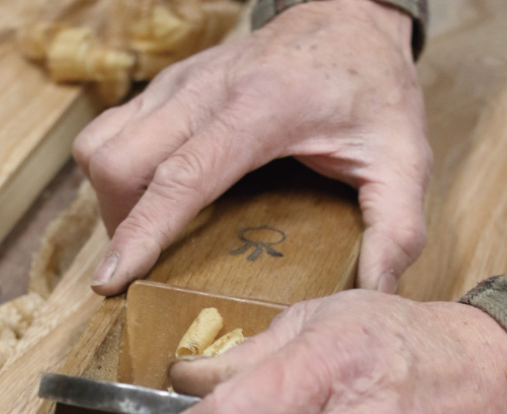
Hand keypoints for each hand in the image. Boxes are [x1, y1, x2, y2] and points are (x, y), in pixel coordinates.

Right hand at [73, 0, 431, 294]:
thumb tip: (374, 293)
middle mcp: (206, 90)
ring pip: (101, 143)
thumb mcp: (405, 158)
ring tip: (144, 237)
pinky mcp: (168, 85)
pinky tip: (152, 199)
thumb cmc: (373, 88)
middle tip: (144, 268)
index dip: (142, 232)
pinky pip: (111, 130)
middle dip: (119, 224)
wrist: (349, 18)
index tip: (112, 279)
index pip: (182, 176)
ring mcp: (180, 83)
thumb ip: (398, 228)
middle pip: (119, 161)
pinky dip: (117, 173)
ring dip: (111, 199)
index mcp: (261, 109)